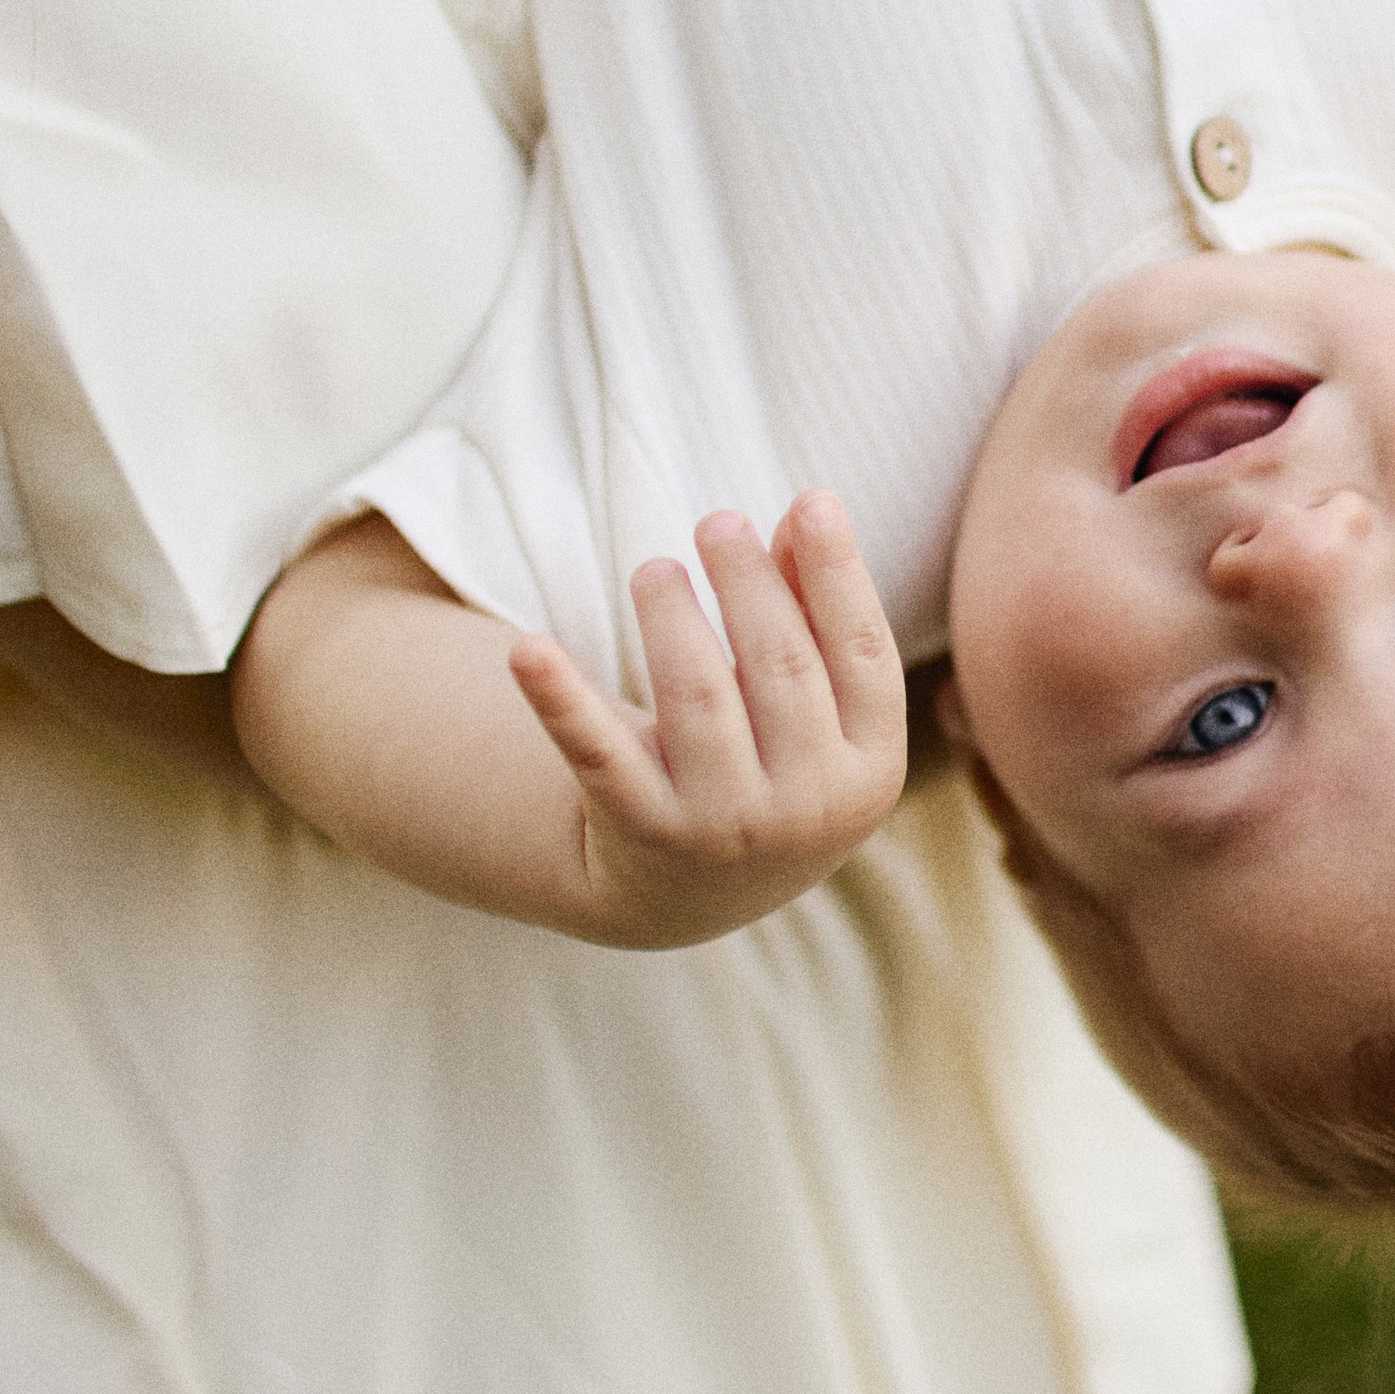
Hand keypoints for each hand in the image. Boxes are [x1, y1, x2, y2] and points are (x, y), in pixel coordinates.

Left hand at [506, 494, 906, 945]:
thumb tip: (806, 511)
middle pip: (779, 667)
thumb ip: (816, 616)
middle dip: (747, 583)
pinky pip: (598, 754)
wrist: (686, 893)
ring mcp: (723, 828)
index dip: (840, 574)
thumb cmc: (769, 766)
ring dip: (673, 616)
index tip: (810, 500)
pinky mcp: (638, 833)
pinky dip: (561, 700)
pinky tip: (526, 650)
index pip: (862, 654)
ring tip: (654, 569)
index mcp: (868, 770)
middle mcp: (805, 808)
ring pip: (697, 699)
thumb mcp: (811, 711)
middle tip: (715, 522)